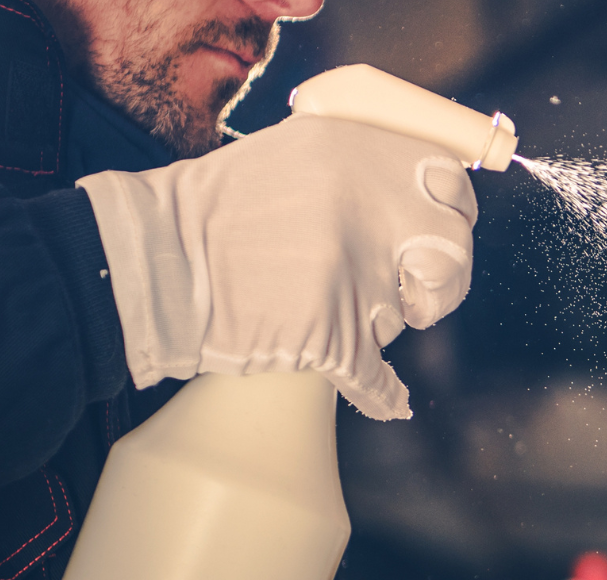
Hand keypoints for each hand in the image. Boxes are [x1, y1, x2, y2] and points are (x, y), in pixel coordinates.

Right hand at [78, 115, 477, 419]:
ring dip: (377, 322)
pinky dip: (383, 396)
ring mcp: (350, 273)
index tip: (439, 225)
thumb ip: (358, 168)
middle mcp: (362, 206)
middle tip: (419, 289)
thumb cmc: (212, 214)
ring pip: (404, 314)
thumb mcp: (290, 155)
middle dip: (443, 279)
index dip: (452, 211)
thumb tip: (424, 187)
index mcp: (352, 151)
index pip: (449, 181)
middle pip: (451, 250)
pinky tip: (389, 401)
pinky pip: (379, 379)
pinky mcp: (332, 334)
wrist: (154, 265)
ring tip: (324, 309)